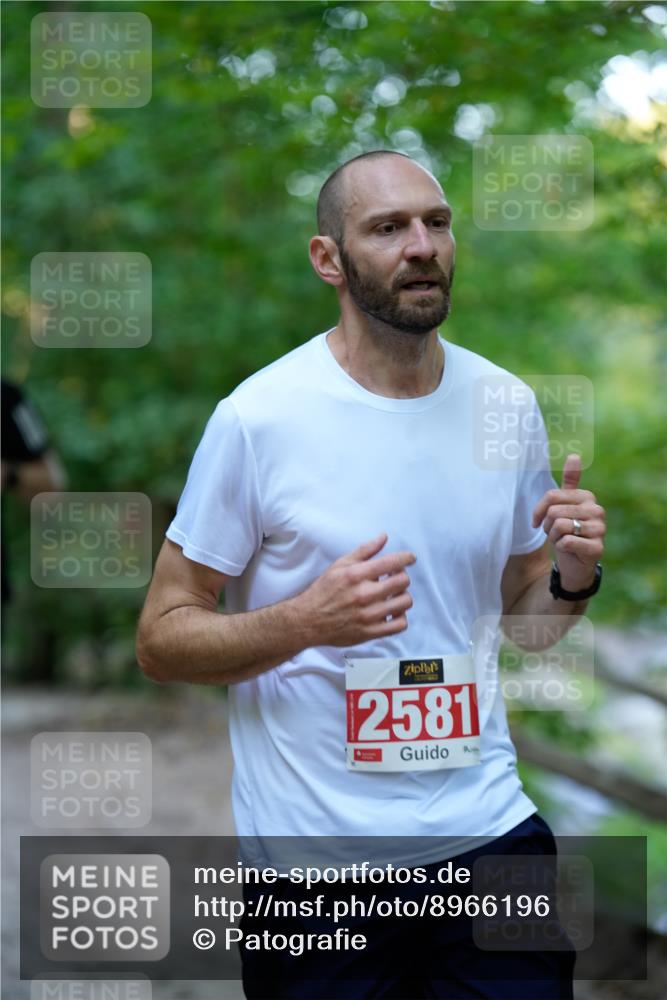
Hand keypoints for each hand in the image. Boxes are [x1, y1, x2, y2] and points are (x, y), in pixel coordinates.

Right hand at [292, 533, 415, 646]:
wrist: (308, 620)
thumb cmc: (323, 591)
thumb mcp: (340, 565)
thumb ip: (364, 551)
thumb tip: (383, 537)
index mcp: (356, 575)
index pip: (392, 562)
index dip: (406, 558)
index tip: (410, 559)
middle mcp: (363, 594)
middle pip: (402, 582)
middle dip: (402, 576)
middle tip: (395, 578)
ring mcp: (368, 615)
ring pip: (404, 602)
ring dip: (403, 596)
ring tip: (393, 595)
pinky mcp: (370, 632)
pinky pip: (399, 625)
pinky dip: (401, 617)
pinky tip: (392, 612)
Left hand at [532, 454, 605, 592]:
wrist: (575, 563)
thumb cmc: (567, 532)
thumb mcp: (564, 506)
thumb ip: (570, 482)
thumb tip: (574, 455)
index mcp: (587, 497)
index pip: (551, 496)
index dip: (538, 510)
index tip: (537, 521)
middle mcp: (597, 510)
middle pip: (554, 511)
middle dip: (547, 526)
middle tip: (553, 533)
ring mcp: (600, 529)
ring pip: (560, 526)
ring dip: (553, 537)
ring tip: (561, 540)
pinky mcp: (598, 548)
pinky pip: (566, 542)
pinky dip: (561, 547)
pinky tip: (569, 550)